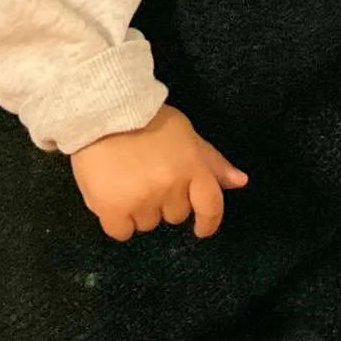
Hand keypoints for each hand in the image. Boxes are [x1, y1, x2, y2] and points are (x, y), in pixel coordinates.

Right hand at [70, 103, 247, 241]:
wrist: (100, 109)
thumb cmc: (145, 118)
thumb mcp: (185, 134)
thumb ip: (212, 161)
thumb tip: (240, 182)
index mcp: (193, 168)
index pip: (211, 207)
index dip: (208, 222)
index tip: (201, 228)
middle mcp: (171, 188)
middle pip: (175, 215)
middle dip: (164, 201)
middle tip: (146, 176)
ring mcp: (142, 200)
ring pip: (147, 224)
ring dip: (139, 209)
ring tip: (125, 180)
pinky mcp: (113, 208)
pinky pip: (121, 231)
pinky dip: (117, 219)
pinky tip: (110, 197)